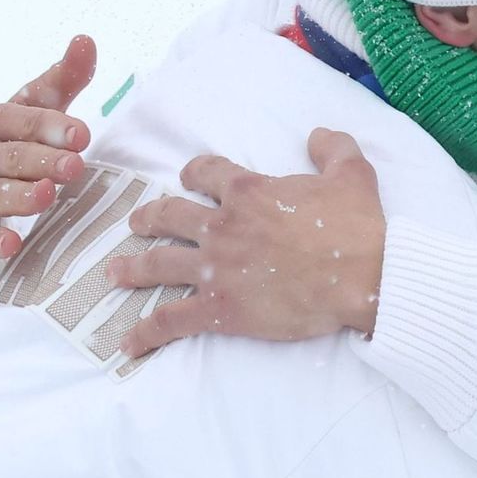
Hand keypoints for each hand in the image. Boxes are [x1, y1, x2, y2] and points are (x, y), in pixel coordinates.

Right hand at [0, 36, 96, 269]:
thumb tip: (86, 40)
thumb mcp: (20, 118)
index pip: (18, 119)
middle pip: (9, 157)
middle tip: (74, 166)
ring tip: (46, 196)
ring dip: (19, 195)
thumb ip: (56, 85)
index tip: (82, 134)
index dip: (49, 126)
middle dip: (42, 160)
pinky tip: (10, 245)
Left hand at [111, 129, 386, 356]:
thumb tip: (316, 135)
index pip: (206, 173)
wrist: (362, 276)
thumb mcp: (352, 172)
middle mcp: (222, 226)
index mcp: (248, 191)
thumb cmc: (357, 227)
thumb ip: (332, 147)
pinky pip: (172, 319)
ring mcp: (216, 268)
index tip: (187, 179)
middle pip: (169, 216)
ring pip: (159, 263)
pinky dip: (147, 332)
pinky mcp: (220, 308)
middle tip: (137, 223)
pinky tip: (128, 342)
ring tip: (114, 273)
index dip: (194, 174)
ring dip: (133, 268)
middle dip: (149, 218)